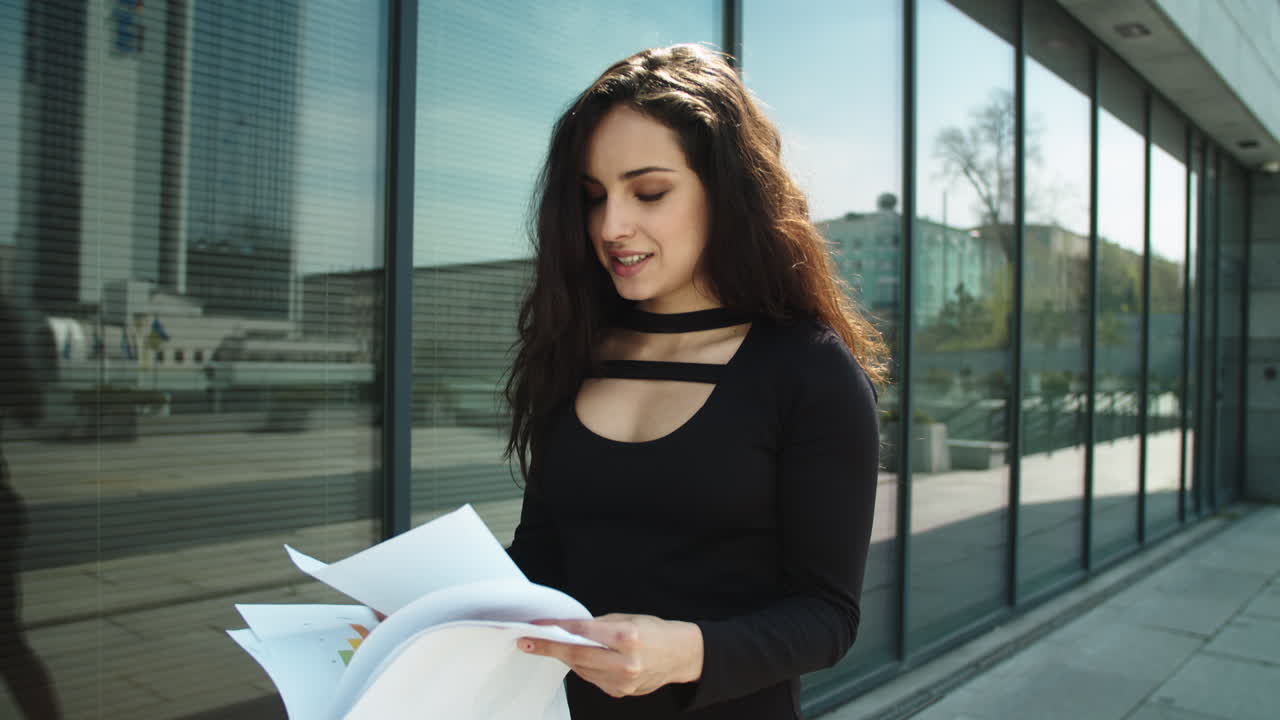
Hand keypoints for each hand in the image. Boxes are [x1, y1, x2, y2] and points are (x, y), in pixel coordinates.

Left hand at [517, 614, 702, 697]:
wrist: (680, 655)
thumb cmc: (654, 631)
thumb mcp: (627, 619)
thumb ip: (599, 626)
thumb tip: (569, 629)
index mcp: (627, 636)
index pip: (583, 631)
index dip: (557, 629)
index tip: (537, 627)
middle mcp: (625, 662)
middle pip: (576, 654)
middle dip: (549, 648)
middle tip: (527, 642)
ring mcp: (622, 681)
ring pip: (581, 669)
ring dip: (567, 657)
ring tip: (556, 647)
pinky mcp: (620, 692)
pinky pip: (592, 679)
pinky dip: (585, 668)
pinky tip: (585, 659)